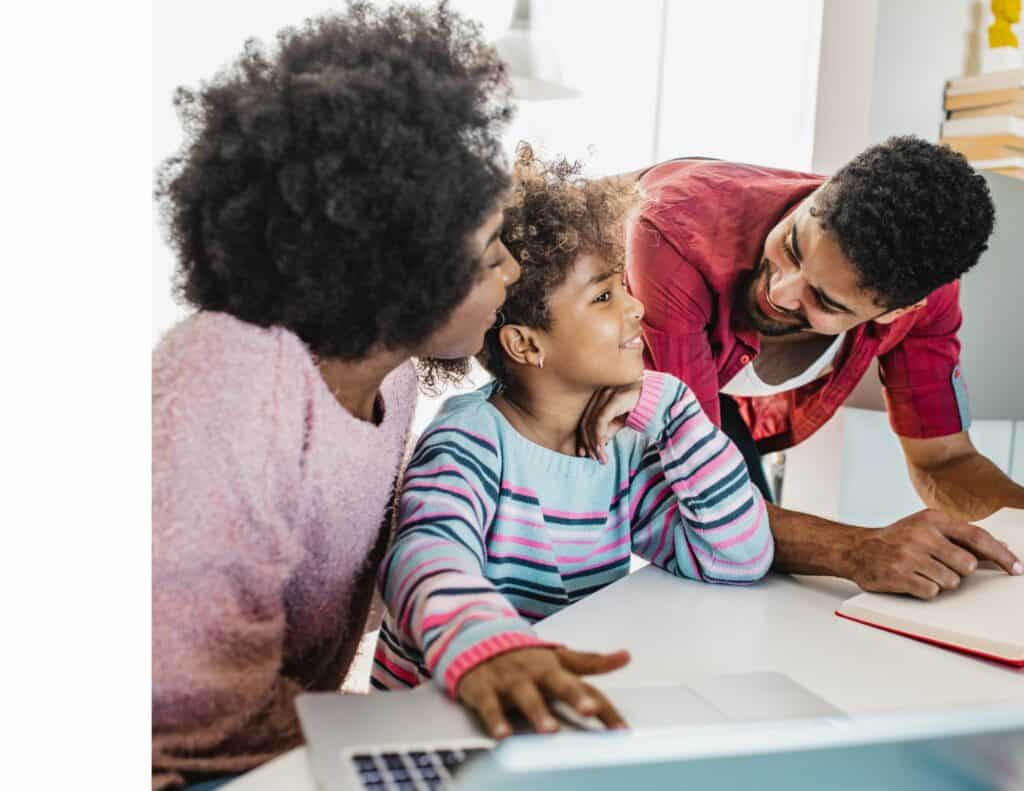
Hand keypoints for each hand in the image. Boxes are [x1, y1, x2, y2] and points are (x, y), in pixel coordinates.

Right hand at [456, 645, 630, 738]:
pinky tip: (504, 736)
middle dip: (574, 696)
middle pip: (558, 683)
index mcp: (556, 667)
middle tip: (589, 710)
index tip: (622, 731)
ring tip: (550, 731)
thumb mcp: (559, 658)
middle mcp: (536, 672)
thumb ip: (591, 661)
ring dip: (538, 713)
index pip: (586, 687)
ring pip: (526, 696)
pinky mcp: (484, 688)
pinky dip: (496, 720)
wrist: (477, 641)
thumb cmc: (526, 657)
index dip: (605, 709)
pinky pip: (490, 706)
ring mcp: (510, 680)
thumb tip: (626, 656)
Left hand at [576, 381, 643, 463]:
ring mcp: (608, 393)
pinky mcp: (616, 398)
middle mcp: (600, 393)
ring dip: (595, 443)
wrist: (661, 398)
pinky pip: (601, 420)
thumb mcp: (620, 421)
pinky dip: (599, 436)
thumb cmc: (641, 408)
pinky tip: (603, 448)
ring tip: (601, 458)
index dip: (582, 438)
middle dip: (588, 443)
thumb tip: (596, 446)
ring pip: (592, 422)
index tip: (583, 453)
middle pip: (586, 422)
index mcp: (598, 397)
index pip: (585, 420)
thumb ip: (607, 430)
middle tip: (594, 458)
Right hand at [845, 509, 1022, 598]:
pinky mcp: (899, 575)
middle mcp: (922, 535)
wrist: (856, 548)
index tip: (1017, 568)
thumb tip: (999, 547)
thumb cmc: (895, 540)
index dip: (1001, 555)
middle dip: (958, 571)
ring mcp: (909, 555)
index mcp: (932, 520)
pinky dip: (925, 590)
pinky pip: (931, 592)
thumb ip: (960, 537)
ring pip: (951, 582)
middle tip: (939, 566)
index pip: (977, 537)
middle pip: (967, 565)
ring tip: (921, 572)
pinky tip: (911, 580)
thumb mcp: (926, 528)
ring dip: (940, 582)